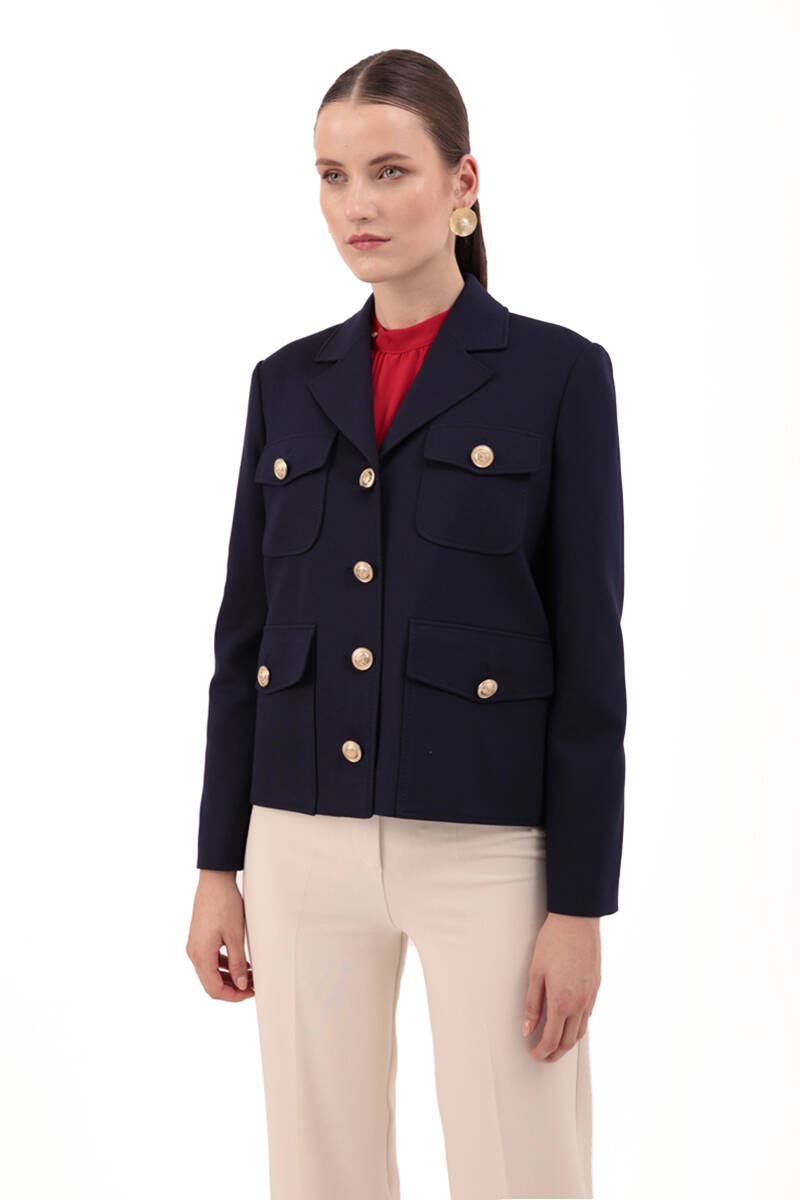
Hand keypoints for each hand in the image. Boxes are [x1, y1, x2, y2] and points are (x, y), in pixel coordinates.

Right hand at [186, 870, 254, 1000]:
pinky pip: (210, 960)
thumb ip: (237, 962)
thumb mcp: (235, 935)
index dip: (233, 996)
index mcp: (201, 955)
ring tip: (250, 975)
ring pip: (210, 973)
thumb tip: (241, 984)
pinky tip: (240, 963)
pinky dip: (224, 966)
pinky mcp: (199, 939)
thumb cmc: (224, 904)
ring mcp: (195, 946)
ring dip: (229, 977)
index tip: (250, 993)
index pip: (214, 989)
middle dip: (232, 988)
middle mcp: (194, 954)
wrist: (214, 880)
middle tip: (253, 986)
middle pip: (211, 984)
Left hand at [522, 913, 600, 1061]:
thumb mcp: (535, 973)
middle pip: (569, 1042)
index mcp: (561, 1002)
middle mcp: (579, 1004)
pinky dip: (578, 1027)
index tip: (533, 1053)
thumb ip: (532, 1004)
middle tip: (542, 1055)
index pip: (552, 1039)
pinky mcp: (596, 988)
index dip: (541, 1052)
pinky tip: (569, 1024)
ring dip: (568, 1043)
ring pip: (581, 1032)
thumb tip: (527, 1029)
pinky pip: (588, 1017)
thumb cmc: (553, 942)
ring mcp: (590, 997)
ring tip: (555, 1045)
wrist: (577, 921)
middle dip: (555, 1054)